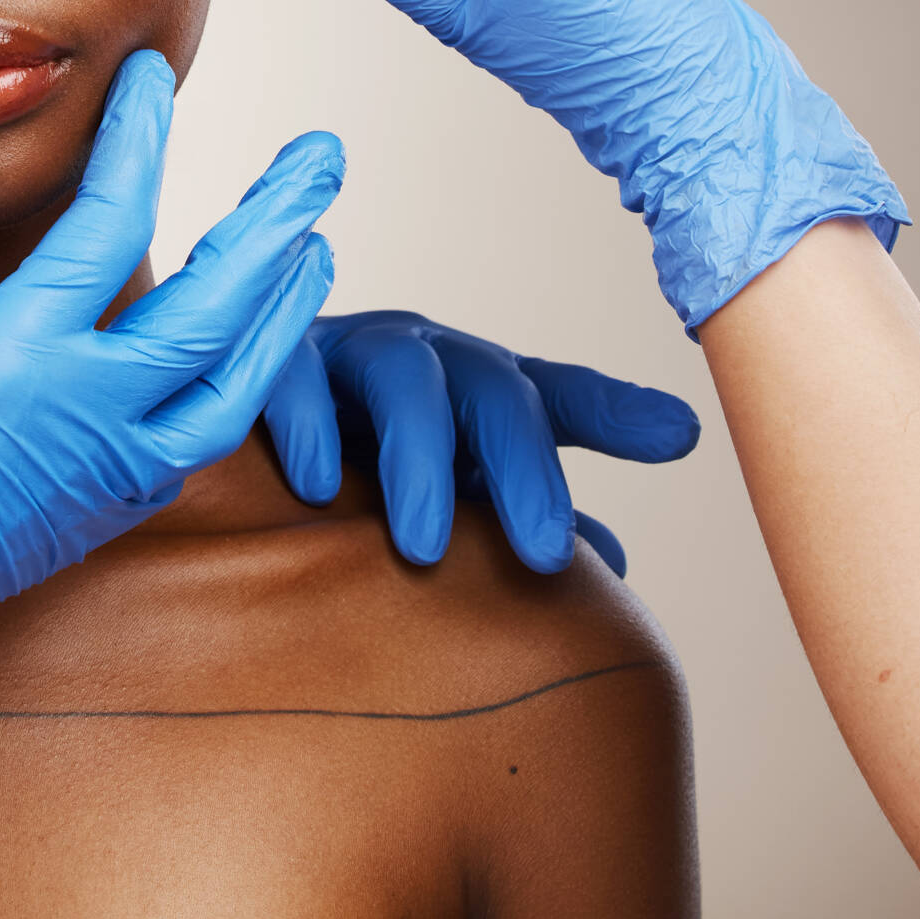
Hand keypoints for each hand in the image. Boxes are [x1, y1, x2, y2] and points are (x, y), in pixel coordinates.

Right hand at [0, 54, 341, 844]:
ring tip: (316, 253)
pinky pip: (193, 449)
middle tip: (327, 156)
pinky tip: (228, 366)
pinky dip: (233, 391)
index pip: (109, 223)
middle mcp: (79, 422)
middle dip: (279, 223)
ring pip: (229, 393)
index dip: (136, 138)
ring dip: (277, 315)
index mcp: (13, 362)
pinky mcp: (85, 523)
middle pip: (217, 311)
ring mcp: (93, 482)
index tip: (150, 72)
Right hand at [265, 312, 700, 575]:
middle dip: (521, 465)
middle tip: (546, 554)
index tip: (678, 440)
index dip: (615, 413)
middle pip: (488, 388)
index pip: (554, 397)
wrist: (241, 407)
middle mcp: (423, 356)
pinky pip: (291, 373)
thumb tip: (621, 568)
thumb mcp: (454, 486)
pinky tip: (320, 487)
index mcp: (476, 385)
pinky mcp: (270, 360)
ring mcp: (346, 350)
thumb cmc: (366, 458)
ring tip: (427, 545)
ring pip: (400, 376)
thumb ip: (531, 515)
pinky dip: (307, 422)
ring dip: (419, 455)